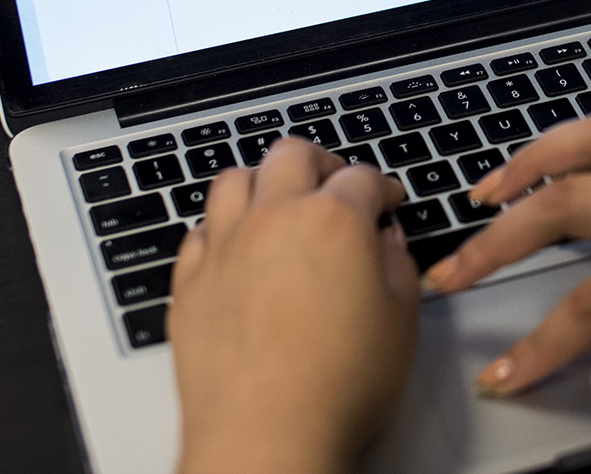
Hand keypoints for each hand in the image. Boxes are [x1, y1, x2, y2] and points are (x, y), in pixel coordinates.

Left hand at [169, 137, 418, 473]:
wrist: (266, 435)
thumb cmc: (337, 385)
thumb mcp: (401, 322)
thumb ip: (398, 267)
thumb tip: (387, 244)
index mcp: (334, 219)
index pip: (363, 177)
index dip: (382, 187)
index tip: (387, 201)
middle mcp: (274, 218)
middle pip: (292, 155)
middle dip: (321, 161)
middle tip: (335, 182)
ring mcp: (224, 246)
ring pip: (234, 179)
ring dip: (262, 182)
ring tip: (278, 202)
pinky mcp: (189, 282)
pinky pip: (199, 231)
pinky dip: (221, 229)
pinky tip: (237, 249)